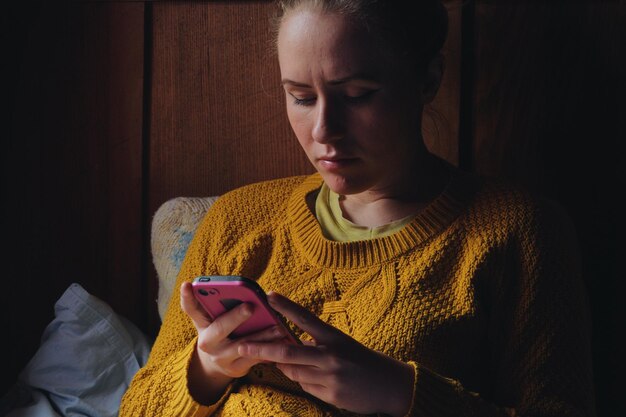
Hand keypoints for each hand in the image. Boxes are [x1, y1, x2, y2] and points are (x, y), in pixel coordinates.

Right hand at [180, 282, 286, 402]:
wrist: (217, 365)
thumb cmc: (220, 332)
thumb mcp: (214, 320)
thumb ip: (221, 305)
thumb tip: (243, 289)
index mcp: (201, 324)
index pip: (191, 308)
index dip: (187, 296)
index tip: (187, 283)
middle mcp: (207, 342)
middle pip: (220, 328)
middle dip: (235, 317)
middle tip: (250, 307)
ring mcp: (221, 357)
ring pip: (244, 345)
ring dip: (263, 336)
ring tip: (279, 327)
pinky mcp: (236, 369)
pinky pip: (255, 359)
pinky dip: (270, 351)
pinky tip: (283, 343)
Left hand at [238, 292, 414, 416]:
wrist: (389, 385)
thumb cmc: (361, 360)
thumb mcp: (341, 344)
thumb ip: (316, 344)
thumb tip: (289, 345)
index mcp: (333, 337)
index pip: (305, 318)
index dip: (286, 306)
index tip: (268, 295)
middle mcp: (330, 355)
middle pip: (287, 352)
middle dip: (261, 349)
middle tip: (243, 346)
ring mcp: (330, 377)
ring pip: (293, 372)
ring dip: (286, 368)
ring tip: (292, 364)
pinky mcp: (331, 395)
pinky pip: (306, 387)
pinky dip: (305, 382)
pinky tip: (317, 379)